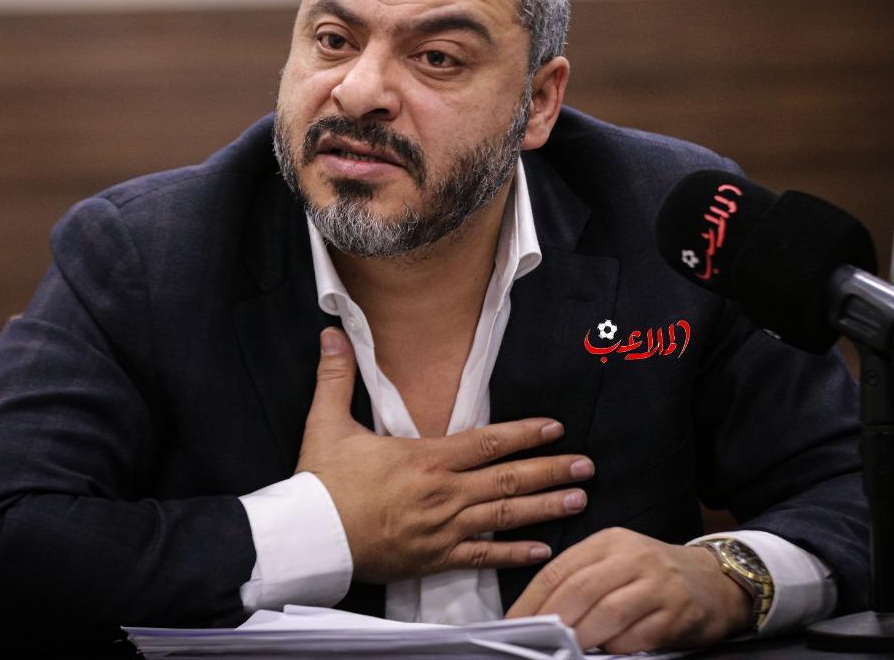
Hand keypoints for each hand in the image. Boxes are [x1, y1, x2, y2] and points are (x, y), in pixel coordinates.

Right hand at [296, 327, 593, 583]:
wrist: (308, 540)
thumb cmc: (320, 485)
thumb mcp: (326, 424)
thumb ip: (337, 378)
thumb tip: (332, 334)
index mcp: (424, 459)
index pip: (487, 442)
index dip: (524, 434)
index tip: (554, 428)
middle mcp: (442, 494)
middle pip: (508, 480)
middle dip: (550, 471)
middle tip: (585, 467)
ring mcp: (442, 529)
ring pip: (504, 518)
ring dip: (544, 509)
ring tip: (577, 501)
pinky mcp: (434, 558)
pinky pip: (482, 557)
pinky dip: (513, 555)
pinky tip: (540, 550)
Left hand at [506, 527, 751, 652]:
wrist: (716, 581)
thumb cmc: (653, 577)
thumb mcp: (616, 565)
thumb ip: (581, 583)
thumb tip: (538, 618)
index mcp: (609, 542)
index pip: (559, 571)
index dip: (531, 601)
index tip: (511, 626)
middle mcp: (633, 557)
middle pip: (579, 590)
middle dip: (551, 622)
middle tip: (533, 645)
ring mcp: (657, 583)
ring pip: (606, 613)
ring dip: (581, 639)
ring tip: (567, 652)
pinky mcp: (678, 611)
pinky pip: (638, 636)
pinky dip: (618, 648)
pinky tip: (611, 651)